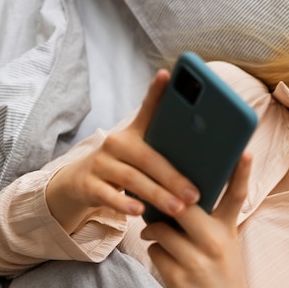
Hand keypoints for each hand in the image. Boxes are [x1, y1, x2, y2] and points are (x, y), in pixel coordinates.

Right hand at [46, 69, 199, 232]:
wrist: (80, 183)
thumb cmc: (125, 167)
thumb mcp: (142, 155)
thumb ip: (167, 153)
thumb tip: (208, 161)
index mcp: (135, 132)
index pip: (148, 109)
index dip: (157, 92)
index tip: (168, 75)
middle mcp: (116, 143)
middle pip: (148, 158)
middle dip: (174, 177)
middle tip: (196, 194)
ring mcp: (100, 163)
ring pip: (132, 179)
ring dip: (157, 195)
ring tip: (178, 208)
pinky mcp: (88, 184)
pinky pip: (108, 195)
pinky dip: (124, 204)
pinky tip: (140, 212)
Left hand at [142, 153, 264, 287]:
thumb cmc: (224, 281)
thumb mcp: (226, 248)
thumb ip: (208, 226)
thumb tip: (174, 204)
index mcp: (229, 231)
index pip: (237, 196)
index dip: (242, 172)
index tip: (245, 150)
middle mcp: (216, 243)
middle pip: (183, 206)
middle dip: (164, 200)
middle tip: (154, 195)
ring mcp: (197, 260)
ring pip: (161, 228)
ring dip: (154, 230)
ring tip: (156, 234)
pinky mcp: (178, 277)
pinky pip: (155, 250)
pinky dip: (155, 250)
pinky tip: (165, 259)